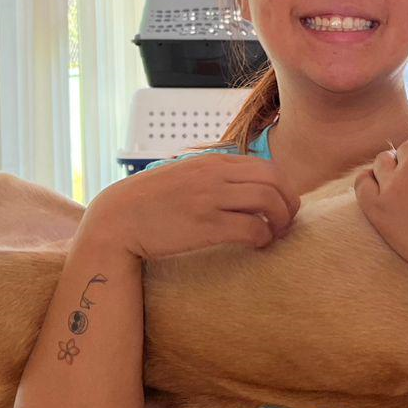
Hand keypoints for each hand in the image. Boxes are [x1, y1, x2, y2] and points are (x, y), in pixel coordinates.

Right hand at [85, 155, 300, 261]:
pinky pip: (251, 229)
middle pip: (275, 180)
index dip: (283, 188)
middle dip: (289, 202)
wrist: (117, 219)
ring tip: (275, 235)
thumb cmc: (151, 201)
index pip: (266, 166)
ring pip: (268, 201)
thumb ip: (212, 174)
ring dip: (280, 220)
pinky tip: (258, 246)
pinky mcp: (205, 226)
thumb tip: (241, 183)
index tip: (281, 206)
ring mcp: (210, 199)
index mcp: (212, 162)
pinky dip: (263, 238)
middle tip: (287, 221)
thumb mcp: (185, 174)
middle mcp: (215, 175)